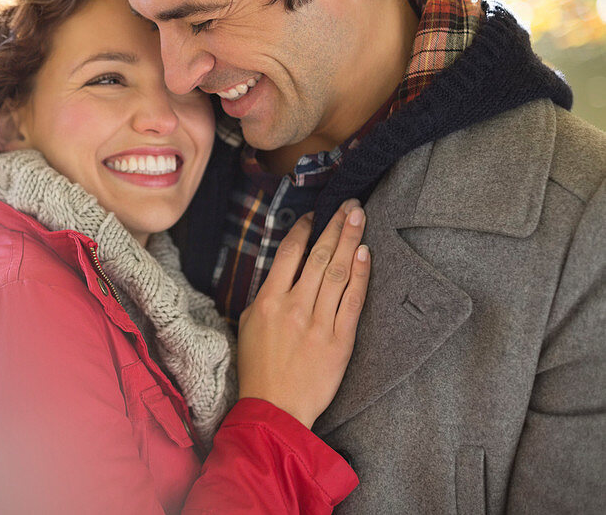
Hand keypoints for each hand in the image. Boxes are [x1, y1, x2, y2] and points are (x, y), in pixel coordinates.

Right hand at [236, 199, 370, 427]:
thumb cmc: (258, 367)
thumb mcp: (247, 324)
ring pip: (339, 272)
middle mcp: (294, 306)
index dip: (304, 230)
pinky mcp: (340, 340)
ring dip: (351, 241)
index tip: (315, 216)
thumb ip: (265, 295)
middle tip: (349, 205)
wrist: (275, 408)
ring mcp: (319, 322)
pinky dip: (361, 275)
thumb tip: (283, 271)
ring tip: (359, 218)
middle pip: (320, 256)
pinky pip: (354, 300)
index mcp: (267, 300)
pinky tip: (365, 254)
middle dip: (336, 226)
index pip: (289, 254)